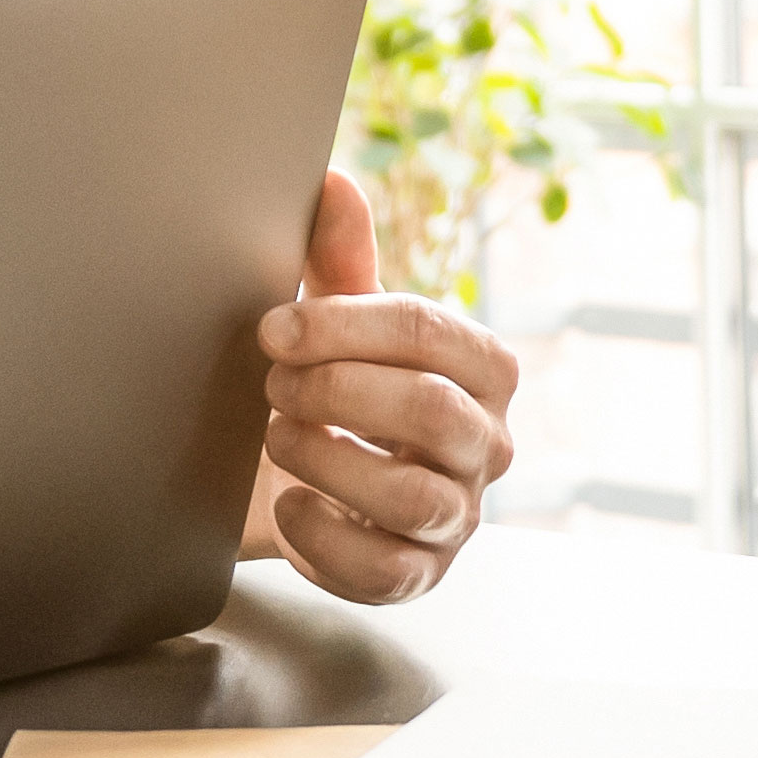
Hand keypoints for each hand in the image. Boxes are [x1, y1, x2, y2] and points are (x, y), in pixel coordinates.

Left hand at [249, 168, 518, 603]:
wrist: (305, 481)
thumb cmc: (336, 389)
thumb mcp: (338, 324)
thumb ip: (340, 261)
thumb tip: (331, 182)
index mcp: (482, 369)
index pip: (430, 334)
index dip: (346, 324)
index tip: (274, 326)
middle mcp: (486, 443)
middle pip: (428, 411)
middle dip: (335, 390)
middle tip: (270, 384)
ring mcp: (457, 515)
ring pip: (409, 495)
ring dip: (325, 459)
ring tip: (277, 438)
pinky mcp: (418, 574)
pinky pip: (382, 566)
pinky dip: (323, 535)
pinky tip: (288, 504)